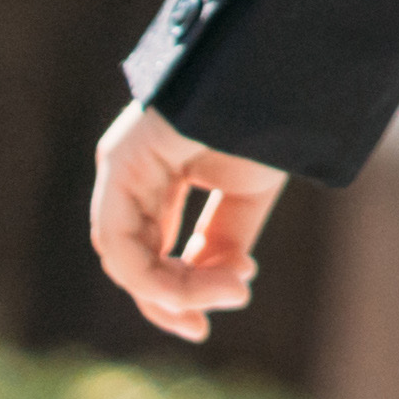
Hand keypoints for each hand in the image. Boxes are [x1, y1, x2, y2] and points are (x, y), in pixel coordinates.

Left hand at [89, 102, 289, 342]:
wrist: (278, 68)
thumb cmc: (269, 119)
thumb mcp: (246, 195)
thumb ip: (222, 243)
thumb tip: (219, 291)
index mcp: (158, 176)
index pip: (151, 249)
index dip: (178, 291)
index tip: (213, 317)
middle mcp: (130, 175)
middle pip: (133, 260)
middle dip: (166, 301)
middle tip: (200, 329)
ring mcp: (121, 169)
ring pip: (126, 260)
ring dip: (172, 292)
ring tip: (231, 294)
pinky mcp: (120, 165)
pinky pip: (124, 244)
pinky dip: (159, 277)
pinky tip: (208, 284)